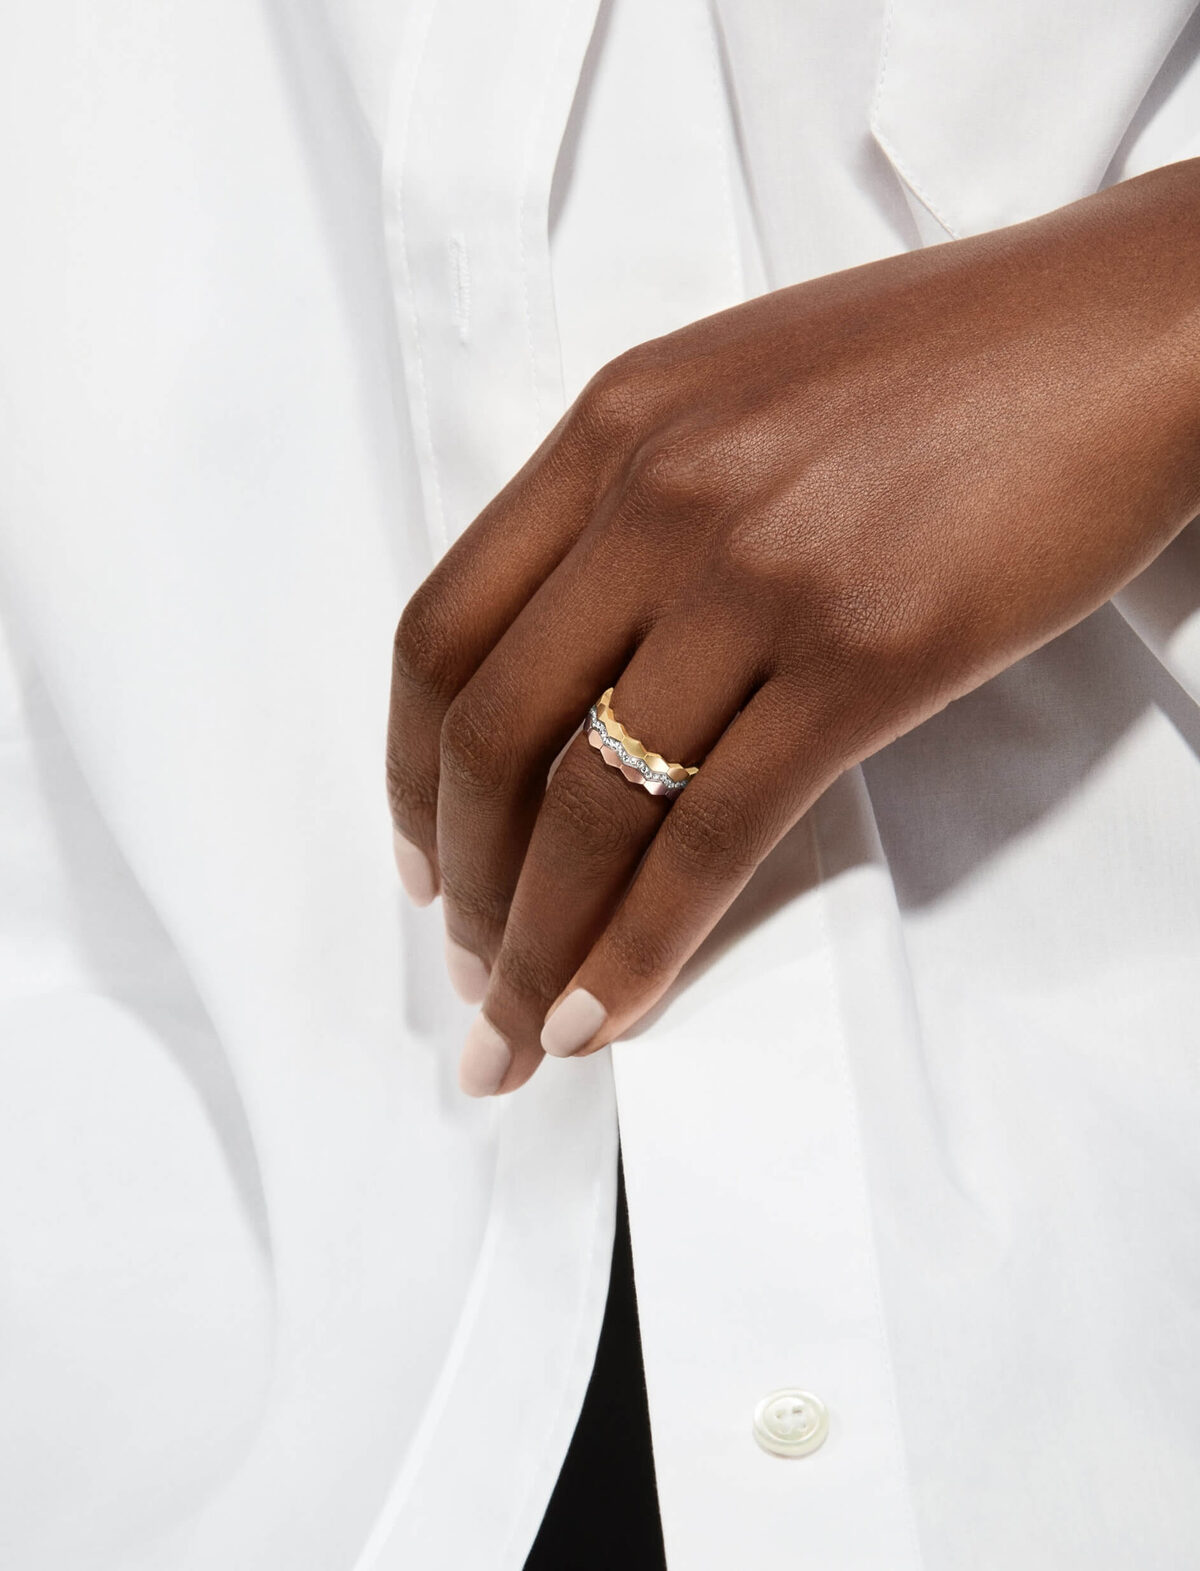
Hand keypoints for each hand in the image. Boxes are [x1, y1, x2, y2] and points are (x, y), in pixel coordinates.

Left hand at [386, 159, 1199, 1095]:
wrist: (1128, 333)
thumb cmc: (948, 360)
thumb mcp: (736, 392)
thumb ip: (630, 508)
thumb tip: (565, 668)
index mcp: (610, 426)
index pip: (442, 632)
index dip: (408, 773)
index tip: (419, 861)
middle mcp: (657, 498)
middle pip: (492, 734)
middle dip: (466, 886)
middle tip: (470, 977)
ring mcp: (758, 579)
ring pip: (593, 805)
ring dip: (540, 941)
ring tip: (526, 1027)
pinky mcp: (865, 660)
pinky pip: (715, 835)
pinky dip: (647, 944)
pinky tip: (614, 1011)